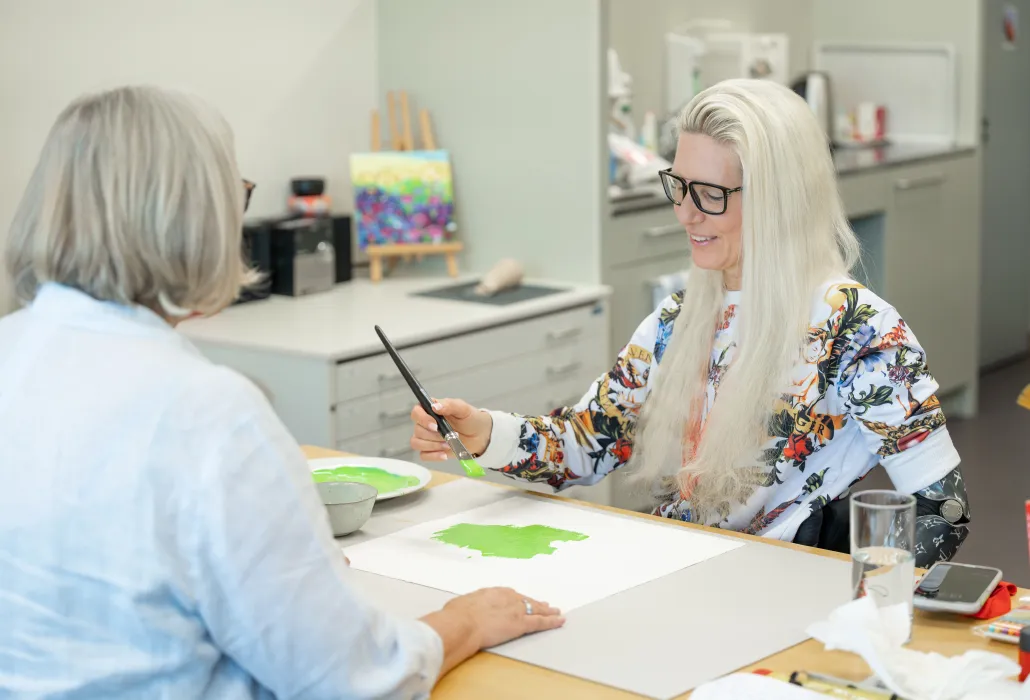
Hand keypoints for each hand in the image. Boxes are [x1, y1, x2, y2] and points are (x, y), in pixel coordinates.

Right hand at [410, 398, 492, 460]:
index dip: (422, 419)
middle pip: (417, 430)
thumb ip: (449, 405)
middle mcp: (425, 423)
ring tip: (449, 444)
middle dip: (434, 436)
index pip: (416, 412)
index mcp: (431, 410)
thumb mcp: (463, 409)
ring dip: (433, 446)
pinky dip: (434, 456)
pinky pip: (423, 455)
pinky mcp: (431, 450)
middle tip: (450, 435)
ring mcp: (427, 438)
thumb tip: (434, 406)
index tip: (435, 425)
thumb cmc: (470, 419)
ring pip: (417, 443)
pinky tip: (445, 454)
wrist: (480, 435)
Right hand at [444, 587, 563, 648]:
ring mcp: (516, 610)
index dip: (518, 599)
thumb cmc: (456, 616)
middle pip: (525, 600)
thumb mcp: (461, 605)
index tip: (522, 601)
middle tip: (544, 604)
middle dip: (535, 603)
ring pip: (536, 609)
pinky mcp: (521, 624)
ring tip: (556, 612)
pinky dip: (552, 621)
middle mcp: (507, 598)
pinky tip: (560, 621)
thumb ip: (467, 607)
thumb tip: (461, 610)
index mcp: (492, 593)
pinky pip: (541, 622)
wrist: (462, 623)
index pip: (510, 596)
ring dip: (547, 611)